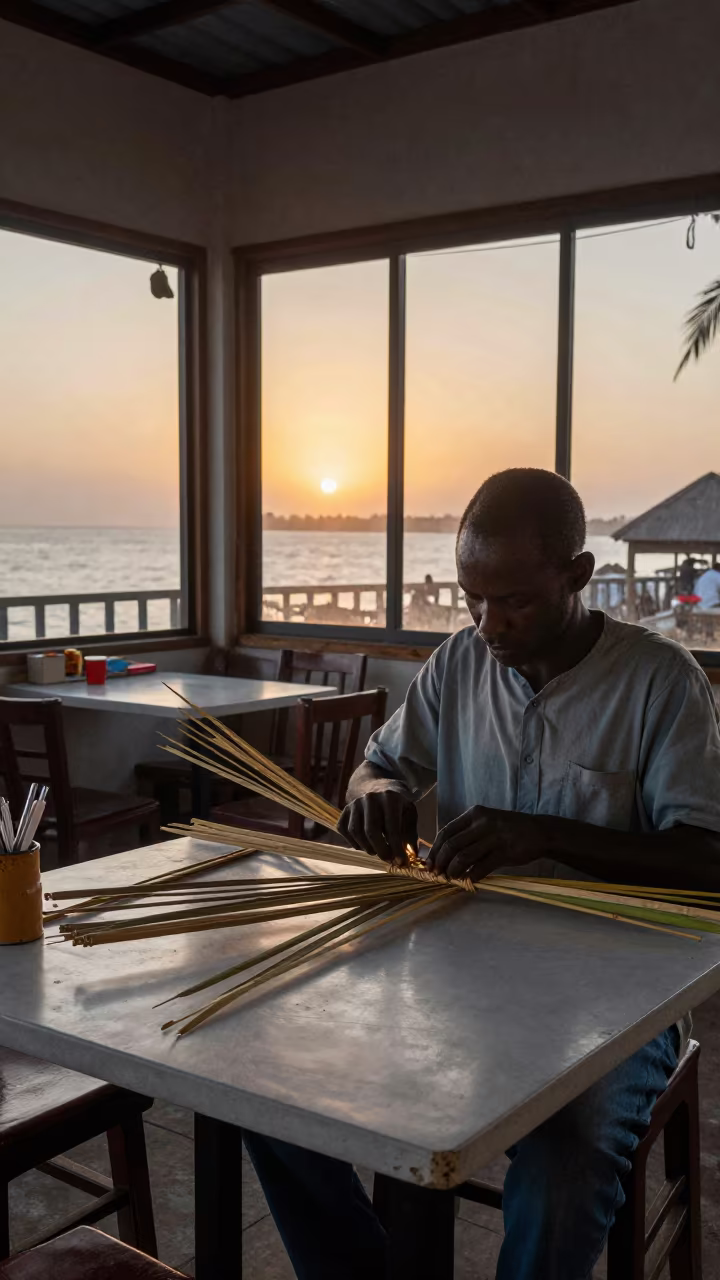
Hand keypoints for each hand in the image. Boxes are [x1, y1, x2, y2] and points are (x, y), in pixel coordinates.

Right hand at [338, 788, 417, 864]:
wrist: (380, 790)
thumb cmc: (398, 807)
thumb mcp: (410, 815)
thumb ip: (411, 836)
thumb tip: (412, 857)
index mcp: (390, 798)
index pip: (392, 828)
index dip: (396, 848)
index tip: (401, 862)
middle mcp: (370, 798)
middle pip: (371, 831)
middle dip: (381, 851)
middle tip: (388, 860)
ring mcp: (355, 803)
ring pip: (356, 832)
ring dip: (367, 848)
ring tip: (377, 851)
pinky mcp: (345, 809)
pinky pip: (344, 830)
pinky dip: (353, 842)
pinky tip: (364, 844)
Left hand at [425, 806, 551, 881]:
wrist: (539, 831)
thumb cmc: (509, 829)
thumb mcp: (486, 823)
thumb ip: (467, 834)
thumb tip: (444, 853)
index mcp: (474, 814)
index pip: (446, 831)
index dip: (435, 849)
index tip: (430, 863)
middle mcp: (482, 823)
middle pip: (452, 845)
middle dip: (441, 862)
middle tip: (437, 874)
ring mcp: (493, 837)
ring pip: (463, 857)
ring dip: (454, 871)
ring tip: (451, 878)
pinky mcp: (504, 852)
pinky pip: (481, 867)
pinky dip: (472, 876)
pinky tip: (469, 881)